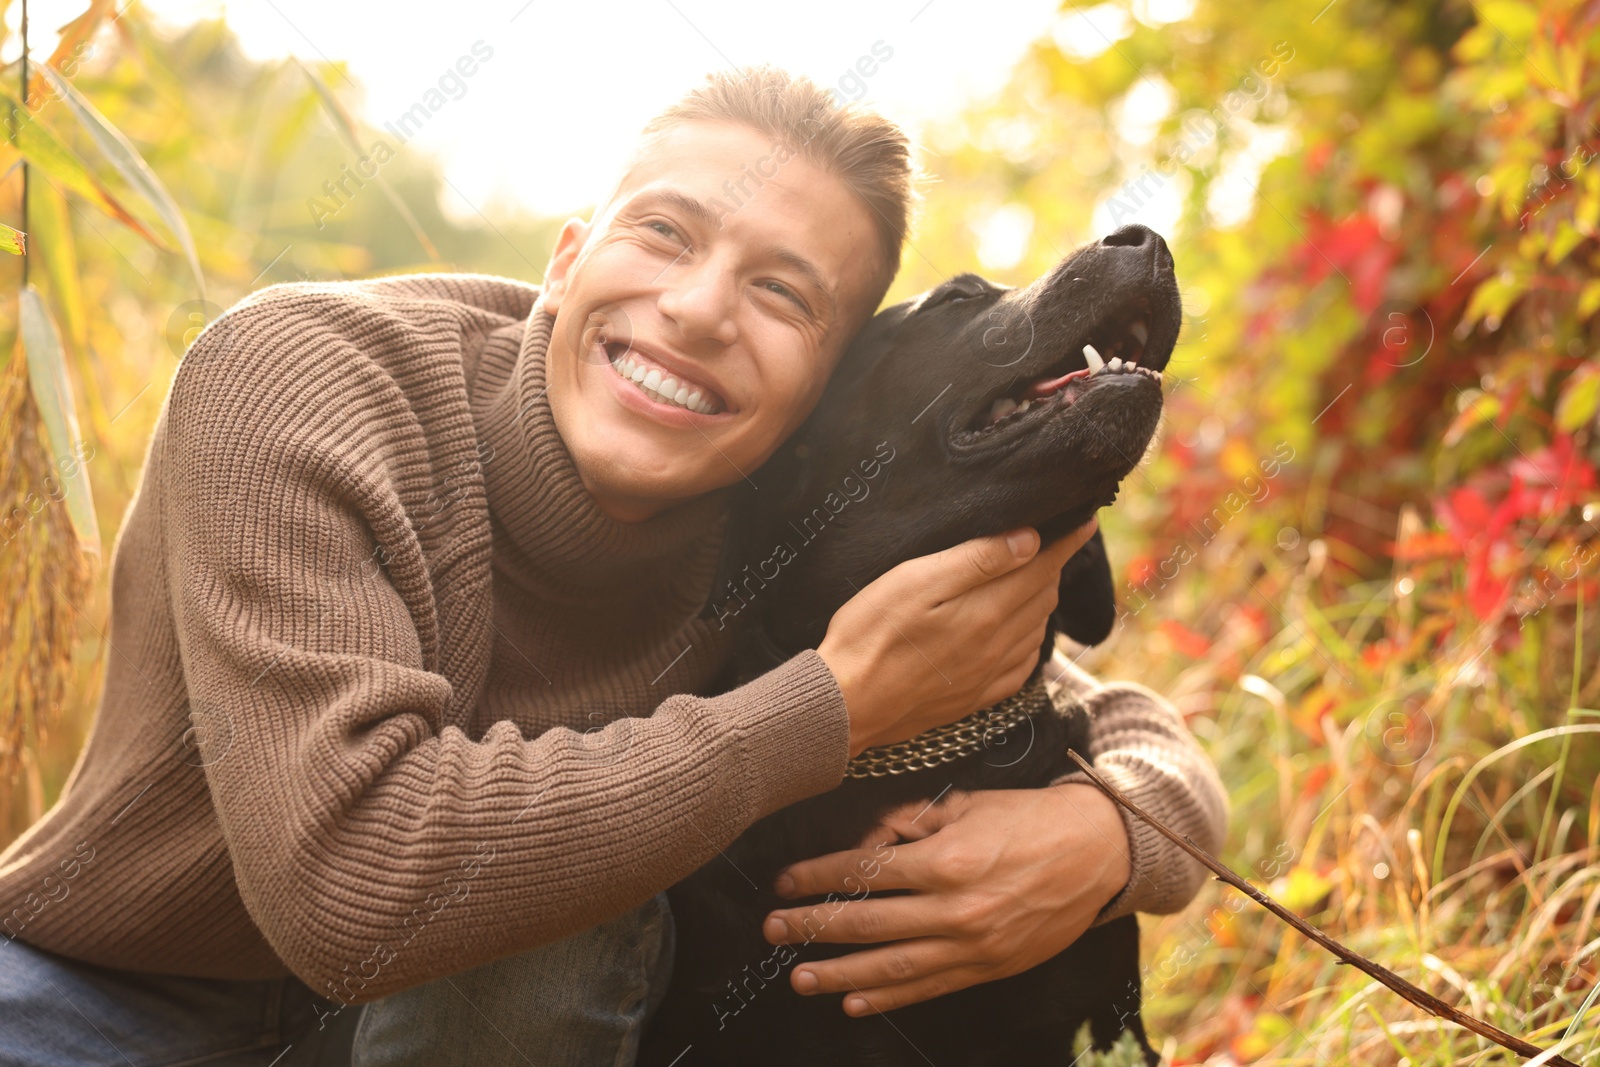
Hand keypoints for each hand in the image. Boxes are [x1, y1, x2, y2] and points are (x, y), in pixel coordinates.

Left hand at [761, 784, 1130, 1015]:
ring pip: (890, 966)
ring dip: (838, 973)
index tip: (784, 881)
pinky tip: (853, 1002)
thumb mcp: (965, 804)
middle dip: (813, 926)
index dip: (818, 876)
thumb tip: (867, 840)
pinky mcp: (987, 968)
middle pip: (866, 922)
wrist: (1096, 852)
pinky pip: (927, 987)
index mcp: (945, 860)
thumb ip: (910, 821)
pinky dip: (887, 998)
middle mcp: (954, 909)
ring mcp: (971, 945)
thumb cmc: (1027, 818)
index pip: (864, 871)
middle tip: (774, 928)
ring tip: (800, 977)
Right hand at [817, 519, 1097, 756]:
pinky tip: (1017, 631)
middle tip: (1051, 540)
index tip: (1087, 519)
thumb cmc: (870, 634)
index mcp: (988, 611)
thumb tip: (1030, 541)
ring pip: (1036, 628)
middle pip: (1043, 595)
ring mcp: (990, 675)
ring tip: (1033, 577)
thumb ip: (975, 561)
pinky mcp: (976, 697)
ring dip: (1041, 599)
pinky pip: (1023, 665)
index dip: (1068, 541)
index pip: (1044, 566)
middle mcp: (999, 645)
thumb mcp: (915, 582)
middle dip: (1052, 565)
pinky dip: (1029, 639)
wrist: (847, 706)